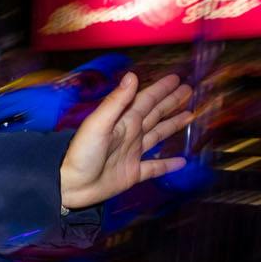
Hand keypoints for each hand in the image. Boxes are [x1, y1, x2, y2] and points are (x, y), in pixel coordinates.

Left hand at [59, 72, 192, 210]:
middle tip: (188, 91)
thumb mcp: (98, 124)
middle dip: (170, 102)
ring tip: (190, 116)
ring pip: (158, 136)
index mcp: (122, 121)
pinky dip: (168, 164)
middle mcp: (129, 135)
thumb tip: (132, 75)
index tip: (177, 78)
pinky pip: (155, 168)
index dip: (161, 89)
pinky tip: (182, 161)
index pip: (146, 100)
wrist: (70, 186)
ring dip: (173, 126)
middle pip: (155, 114)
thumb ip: (115, 102)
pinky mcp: (133, 174)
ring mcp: (132, 154)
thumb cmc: (81, 154)